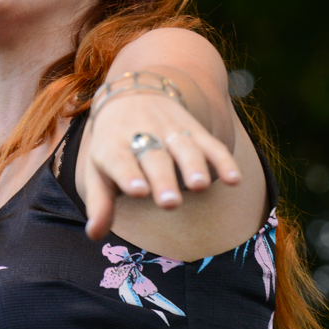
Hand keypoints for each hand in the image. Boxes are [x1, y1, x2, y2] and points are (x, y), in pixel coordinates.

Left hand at [78, 92, 241, 240]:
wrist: (132, 94)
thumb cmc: (112, 145)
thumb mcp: (98, 168)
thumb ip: (99, 202)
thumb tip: (94, 234)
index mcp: (113, 146)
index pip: (119, 160)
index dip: (128, 175)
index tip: (138, 192)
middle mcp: (142, 135)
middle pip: (154, 158)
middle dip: (163, 179)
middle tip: (170, 203)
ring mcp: (170, 130)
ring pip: (184, 148)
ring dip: (194, 167)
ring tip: (199, 186)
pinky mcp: (194, 129)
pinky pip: (211, 144)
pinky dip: (224, 160)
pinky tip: (234, 179)